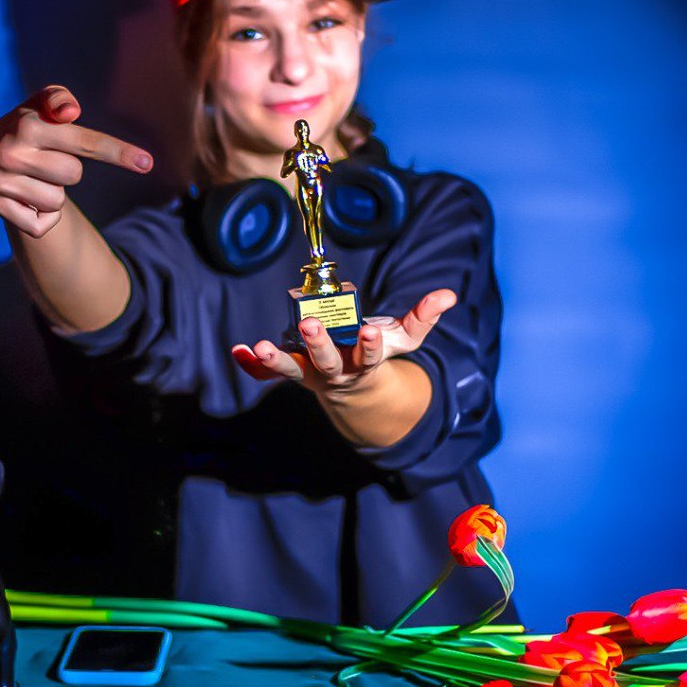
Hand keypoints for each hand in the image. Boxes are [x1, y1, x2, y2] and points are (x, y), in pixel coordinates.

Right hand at [0, 85, 153, 237]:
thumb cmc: (35, 127)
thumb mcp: (45, 104)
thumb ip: (59, 98)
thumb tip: (69, 111)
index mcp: (26, 125)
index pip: (83, 142)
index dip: (116, 152)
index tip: (147, 163)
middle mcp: (8, 153)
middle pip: (74, 174)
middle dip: (67, 169)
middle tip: (48, 159)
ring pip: (56, 202)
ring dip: (52, 193)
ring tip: (34, 176)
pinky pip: (42, 224)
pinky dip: (41, 215)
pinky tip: (25, 196)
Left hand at [231, 288, 456, 394]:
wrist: (357, 391)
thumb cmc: (380, 355)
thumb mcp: (404, 341)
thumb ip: (423, 318)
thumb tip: (448, 295)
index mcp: (364, 363)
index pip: (369, 355)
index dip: (369, 344)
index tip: (371, 330)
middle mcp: (336, 371)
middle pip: (327, 362)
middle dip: (319, 346)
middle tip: (309, 327)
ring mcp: (311, 373)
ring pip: (293, 370)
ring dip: (277, 360)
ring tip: (260, 347)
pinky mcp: (291, 371)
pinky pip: (269, 374)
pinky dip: (253, 366)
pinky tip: (238, 351)